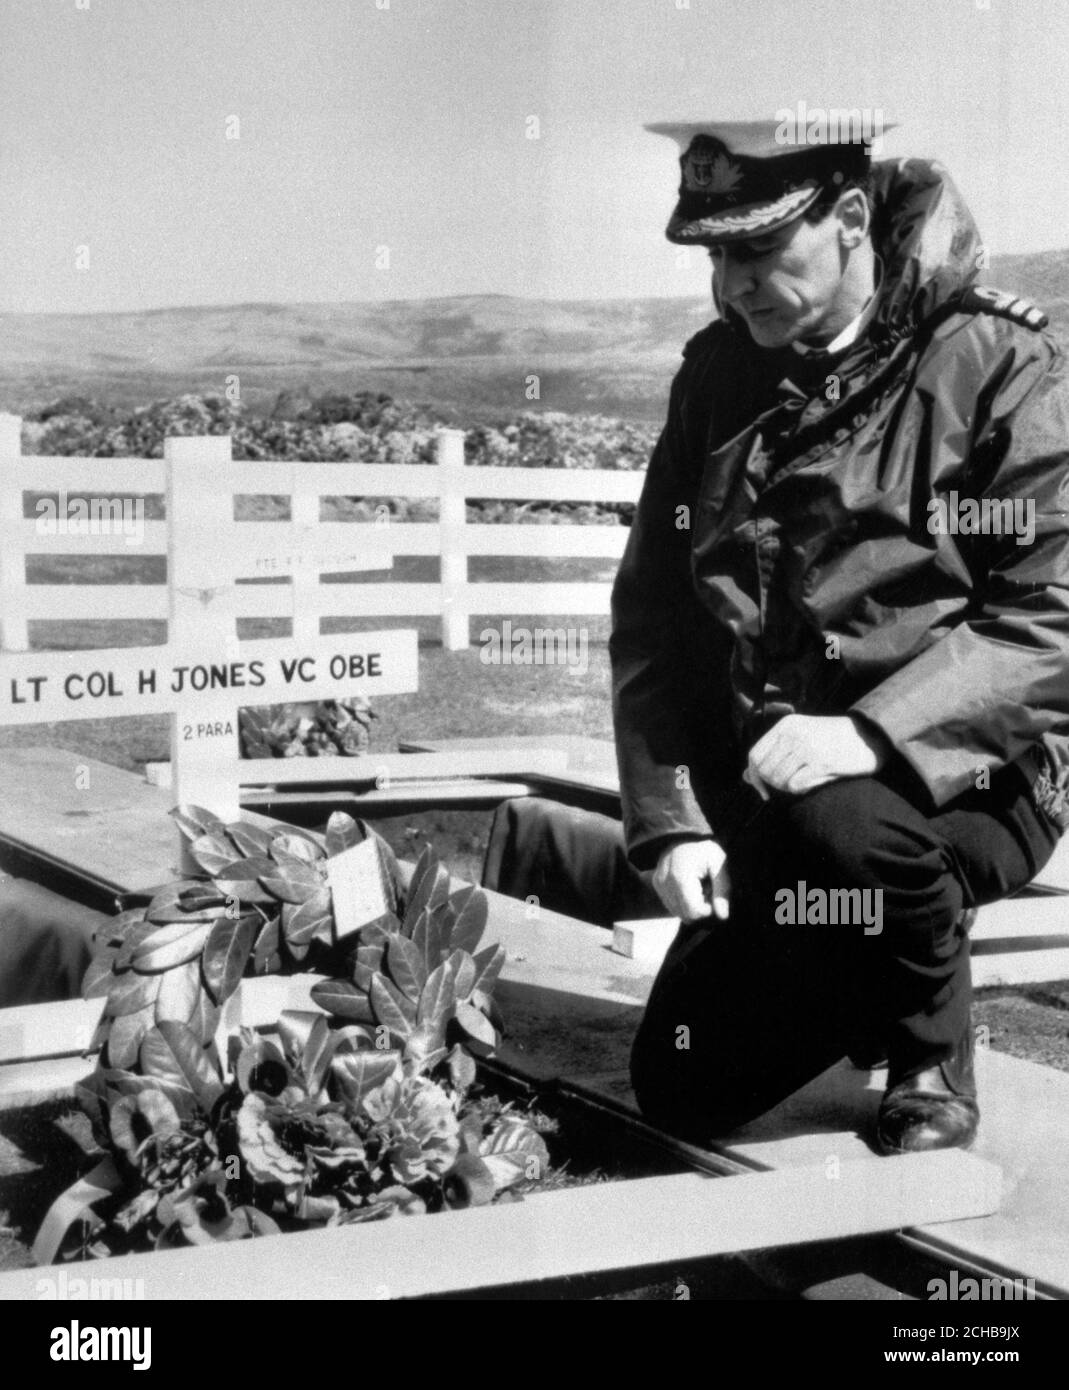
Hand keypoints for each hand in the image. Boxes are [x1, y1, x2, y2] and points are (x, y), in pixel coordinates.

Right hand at [653, 838, 729, 921]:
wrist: (684, 834)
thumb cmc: (705, 849)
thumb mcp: (719, 864)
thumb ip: (722, 890)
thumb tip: (722, 916)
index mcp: (681, 877)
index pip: (695, 912)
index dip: (708, 909)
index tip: (713, 892)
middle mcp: (665, 883)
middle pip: (687, 915)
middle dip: (700, 908)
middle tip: (707, 888)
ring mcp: (659, 884)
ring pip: (679, 913)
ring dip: (691, 905)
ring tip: (698, 886)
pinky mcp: (656, 885)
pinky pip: (672, 906)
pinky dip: (683, 902)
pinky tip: (689, 886)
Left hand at [746, 714, 886, 796]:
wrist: (870, 736)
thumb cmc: (833, 740)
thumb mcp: (800, 738)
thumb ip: (773, 755)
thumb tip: (745, 776)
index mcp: (786, 725)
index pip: (754, 755)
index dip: (755, 777)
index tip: (763, 790)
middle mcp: (793, 735)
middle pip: (764, 770)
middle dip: (771, 785)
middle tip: (788, 786)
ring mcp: (807, 748)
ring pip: (778, 779)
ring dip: (786, 788)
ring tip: (803, 782)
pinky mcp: (822, 763)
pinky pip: (795, 786)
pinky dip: (800, 790)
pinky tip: (812, 783)